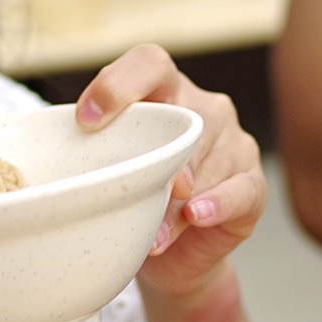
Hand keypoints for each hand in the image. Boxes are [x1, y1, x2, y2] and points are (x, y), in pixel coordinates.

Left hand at [76, 44, 265, 298]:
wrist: (168, 257)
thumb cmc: (131, 199)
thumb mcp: (106, 174)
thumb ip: (95, 159)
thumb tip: (68, 174)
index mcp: (163, 92)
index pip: (148, 64)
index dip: (118, 84)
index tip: (86, 120)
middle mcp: (204, 109)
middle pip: (182, 118)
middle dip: (156, 158)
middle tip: (130, 188)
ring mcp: (233, 143)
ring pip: (206, 161)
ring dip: (174, 201)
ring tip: (152, 236)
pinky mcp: (252, 184)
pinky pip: (239, 190)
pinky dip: (216, 204)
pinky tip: (195, 215)